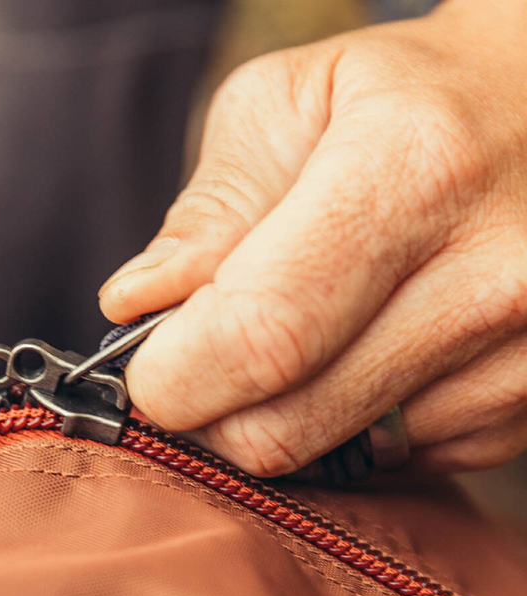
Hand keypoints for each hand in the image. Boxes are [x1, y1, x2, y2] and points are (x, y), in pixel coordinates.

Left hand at [99, 1, 526, 476]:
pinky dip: (349, 427)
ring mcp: (524, 356)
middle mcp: (492, 275)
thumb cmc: (399, 100)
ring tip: (301, 339)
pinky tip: (361, 357)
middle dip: (211, 413)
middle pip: (284, 430)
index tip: (149, 370)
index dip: (175, 378)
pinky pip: (390, 467)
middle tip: (204, 361)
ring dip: (281, 418)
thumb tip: (137, 307)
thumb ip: (207, 216)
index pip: (260, 338)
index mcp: (416, 171)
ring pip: (332, 462)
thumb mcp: (286, 106)